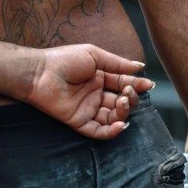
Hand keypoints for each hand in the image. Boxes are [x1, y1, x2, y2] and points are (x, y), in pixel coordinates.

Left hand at [27, 44, 153, 138]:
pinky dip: (112, 131)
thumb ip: (117, 63)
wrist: (39, 71)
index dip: (136, 86)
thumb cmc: (64, 60)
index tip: (148, 85)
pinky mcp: (79, 122)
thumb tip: (140, 66)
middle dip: (130, 99)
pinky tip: (121, 124)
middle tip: (128, 92)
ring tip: (123, 102)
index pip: (123, 85)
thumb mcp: (94, 55)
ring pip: (113, 118)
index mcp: (100, 79)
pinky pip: (99, 131)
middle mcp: (96, 95)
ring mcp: (88, 110)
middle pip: (121, 103)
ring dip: (123, 113)